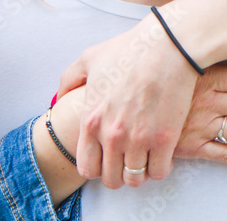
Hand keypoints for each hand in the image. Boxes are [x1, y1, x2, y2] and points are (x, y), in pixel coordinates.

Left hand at [56, 13, 198, 188]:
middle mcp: (111, 135)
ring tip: (144, 155)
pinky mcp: (164, 140)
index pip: (86, 168)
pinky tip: (161, 151)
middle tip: (127, 158)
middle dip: (118, 172)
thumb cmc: (129, 49)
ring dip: (139, 171)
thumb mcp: (89, 58)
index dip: (96, 166)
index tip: (106, 156)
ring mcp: (138, 140)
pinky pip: (159, 173)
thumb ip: (68, 79)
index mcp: (91, 120)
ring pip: (135, 180)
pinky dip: (160, 167)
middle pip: (111, 179)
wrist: (168, 46)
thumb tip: (59, 98)